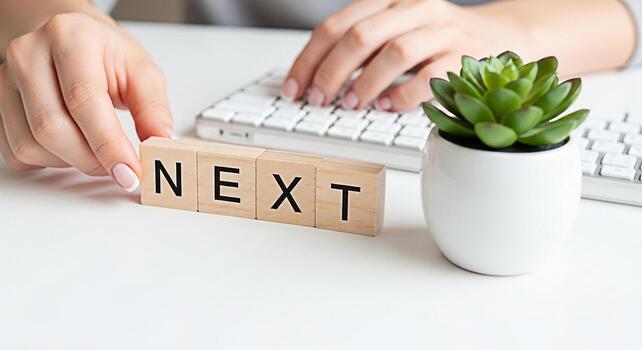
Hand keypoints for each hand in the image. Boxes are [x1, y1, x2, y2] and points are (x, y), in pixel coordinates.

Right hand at [0, 13, 172, 191]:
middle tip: (121, 167)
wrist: (70, 39)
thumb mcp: (142, 71)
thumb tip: (160, 143)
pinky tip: (73, 146)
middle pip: (52, 128)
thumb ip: (153, 109)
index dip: (108, 144)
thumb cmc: (105, 53)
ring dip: (73, 162)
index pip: (83, 100)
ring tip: (98, 149)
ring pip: (32, 145)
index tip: (130, 171)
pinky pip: (18, 152)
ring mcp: (7, 81)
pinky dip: (50, 162)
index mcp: (70, 38)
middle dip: (92, 160)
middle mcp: (30, 55)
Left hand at [282, 0, 529, 111]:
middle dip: (331, 72)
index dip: (309, 58)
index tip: (294, 87)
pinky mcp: (463, 55)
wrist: (497, 34)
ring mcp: (440, 30)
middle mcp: (413, 9)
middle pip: (360, 35)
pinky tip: (386, 105)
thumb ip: (361, 47)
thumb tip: (317, 79)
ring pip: (394, 53)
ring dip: (365, 83)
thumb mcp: (394, 31)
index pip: (336, 25)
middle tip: (318, 99)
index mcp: (388, 1)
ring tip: (351, 104)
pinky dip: (403, 94)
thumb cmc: (435, 38)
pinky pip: (429, 75)